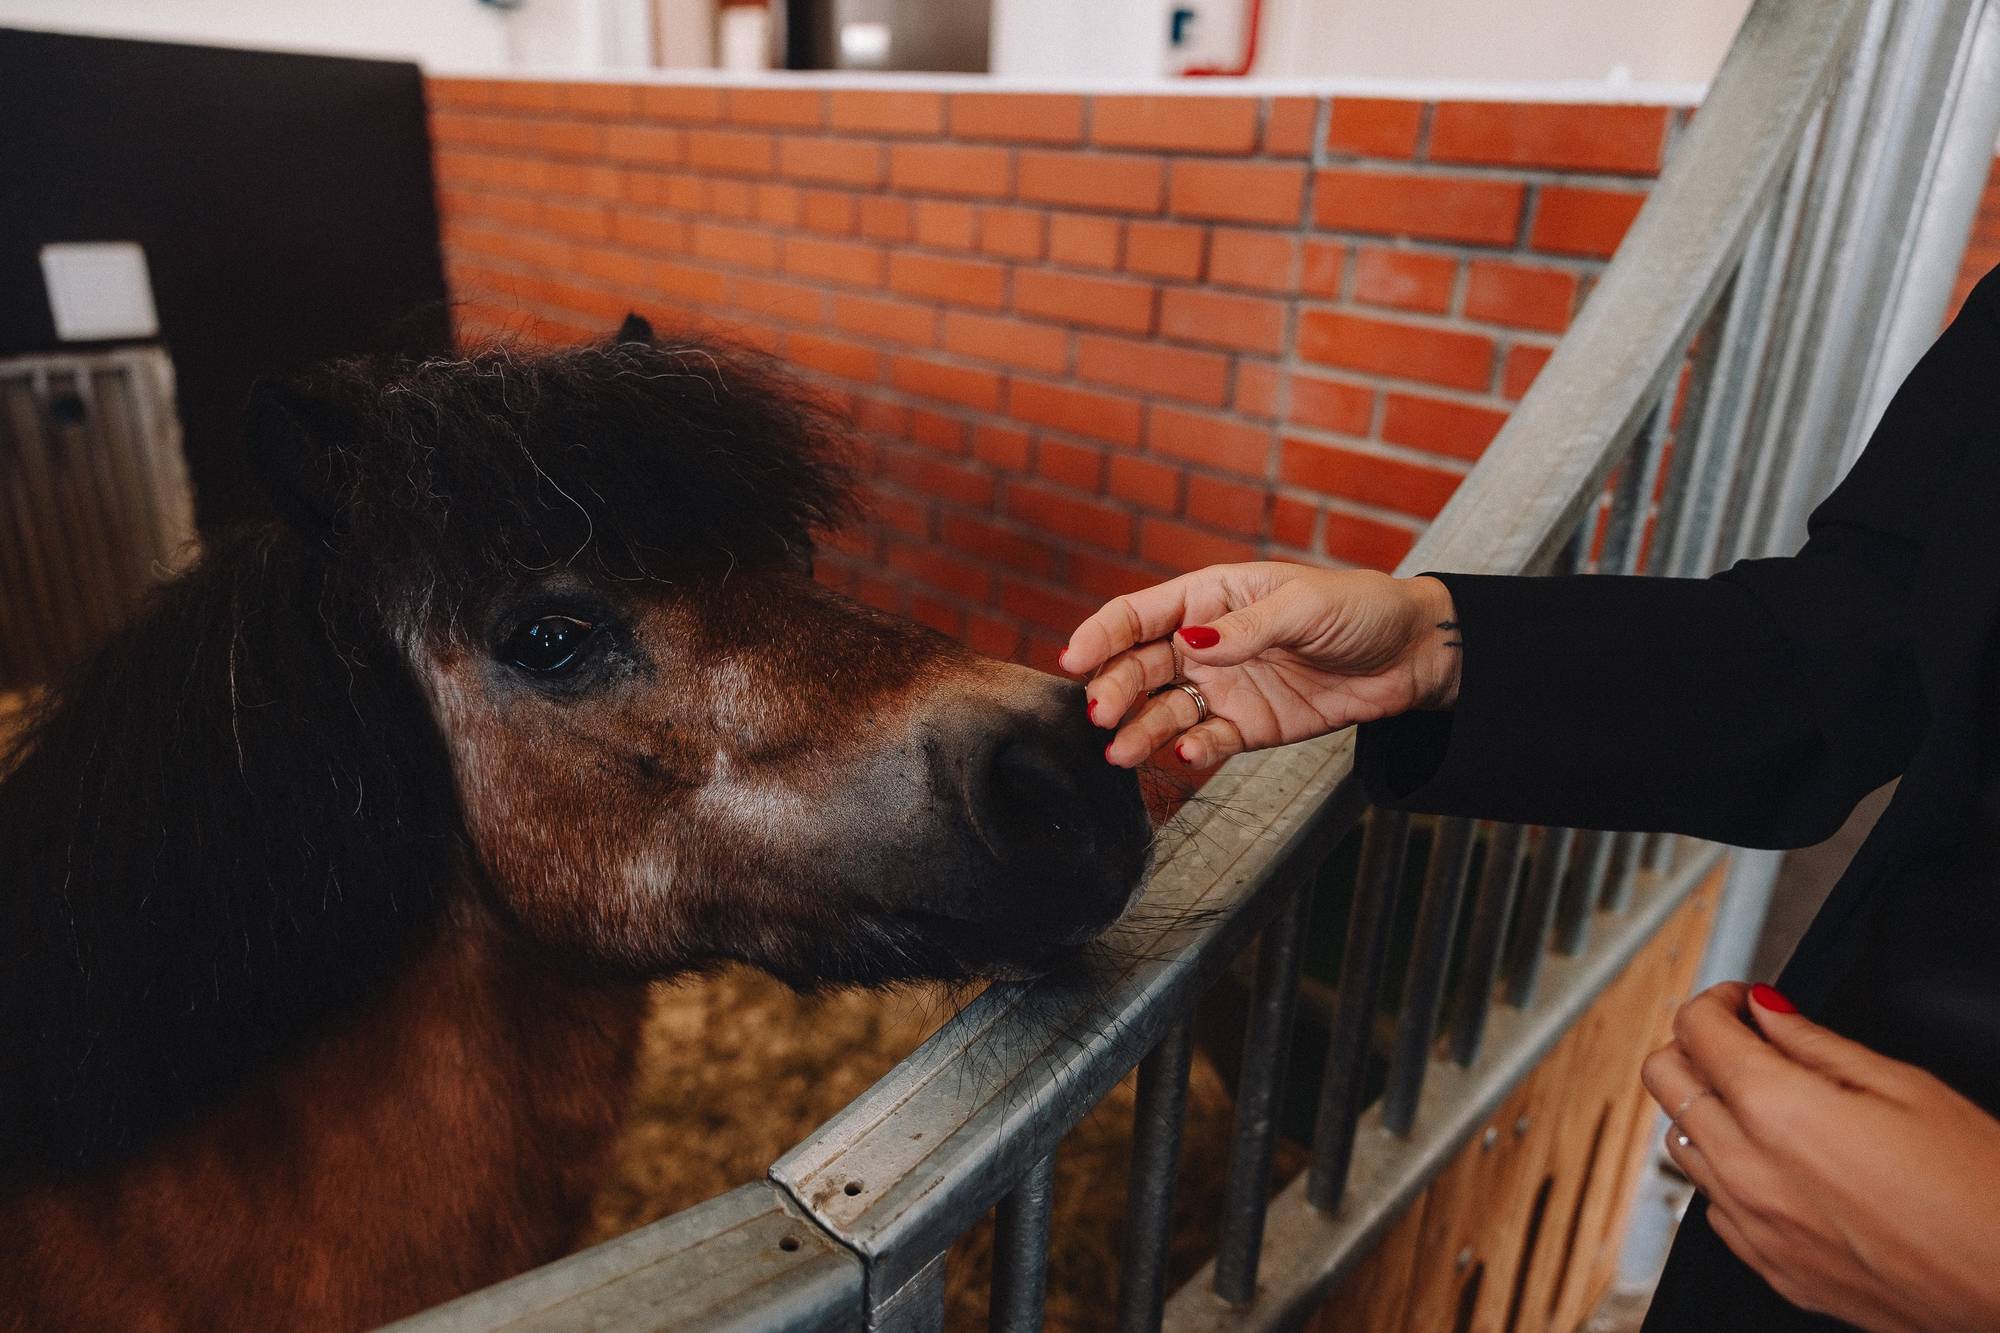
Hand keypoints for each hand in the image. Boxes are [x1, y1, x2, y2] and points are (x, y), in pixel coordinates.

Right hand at [1059, 562, 1462, 767]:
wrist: (1409, 657)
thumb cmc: (1357, 609)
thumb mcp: (1303, 606)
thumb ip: (1245, 628)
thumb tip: (1191, 642)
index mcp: (1209, 597)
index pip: (1139, 614)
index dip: (1102, 634)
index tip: (1074, 659)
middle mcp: (1204, 642)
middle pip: (1140, 666)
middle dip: (1113, 688)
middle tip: (1098, 714)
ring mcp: (1221, 687)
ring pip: (1163, 709)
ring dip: (1139, 728)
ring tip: (1120, 750)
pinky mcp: (1245, 727)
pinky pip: (1207, 740)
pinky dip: (1192, 750)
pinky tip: (1186, 754)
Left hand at [1642, 982, 1999, 1330]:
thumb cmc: (1984, 1196)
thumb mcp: (1907, 1089)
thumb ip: (1815, 1043)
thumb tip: (1766, 1010)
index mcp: (1778, 1113)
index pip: (1695, 1029)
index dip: (1718, 1001)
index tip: (1742, 1002)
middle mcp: (1748, 1171)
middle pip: (1664, 1079)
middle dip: (1693, 1045)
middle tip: (1740, 1039)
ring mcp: (1752, 1225)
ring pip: (1681, 1140)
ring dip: (1708, 1109)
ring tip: (1764, 1102)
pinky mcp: (1770, 1268)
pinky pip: (1714, 1204)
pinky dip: (1729, 1173)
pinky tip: (1779, 1165)